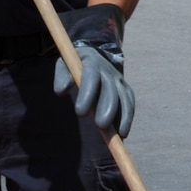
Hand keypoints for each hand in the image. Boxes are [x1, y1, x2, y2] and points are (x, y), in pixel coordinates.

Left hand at [52, 3, 134, 136]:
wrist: (94, 54)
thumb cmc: (74, 63)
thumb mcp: (64, 63)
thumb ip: (62, 76)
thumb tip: (61, 91)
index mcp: (92, 62)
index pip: (91, 77)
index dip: (88, 94)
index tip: (80, 113)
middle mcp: (109, 71)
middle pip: (111, 91)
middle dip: (108, 109)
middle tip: (101, 126)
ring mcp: (119, 80)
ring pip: (125, 98)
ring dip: (123, 117)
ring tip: (119, 136)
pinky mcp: (125, 89)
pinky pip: (130, 103)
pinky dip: (128, 118)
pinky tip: (123, 134)